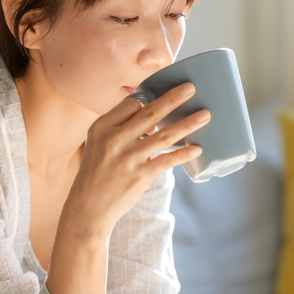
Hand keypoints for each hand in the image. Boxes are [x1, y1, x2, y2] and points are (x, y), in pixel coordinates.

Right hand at [63, 82, 209, 236]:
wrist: (89, 206)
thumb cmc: (95, 172)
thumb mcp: (96, 143)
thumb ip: (119, 128)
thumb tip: (152, 121)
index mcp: (102, 127)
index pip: (130, 105)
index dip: (145, 102)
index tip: (158, 101)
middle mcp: (115, 139)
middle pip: (149, 114)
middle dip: (173, 99)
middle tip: (191, 88)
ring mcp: (130, 157)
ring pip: (164, 135)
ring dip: (187, 124)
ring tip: (205, 115)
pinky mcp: (142, 175)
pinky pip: (168, 160)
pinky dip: (183, 153)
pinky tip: (196, 148)